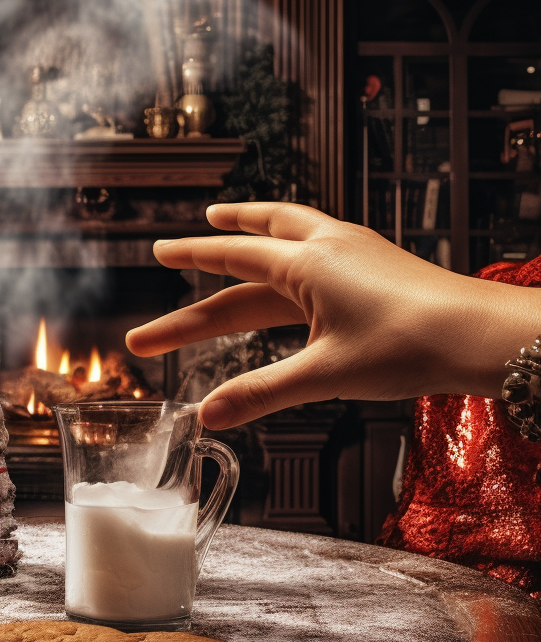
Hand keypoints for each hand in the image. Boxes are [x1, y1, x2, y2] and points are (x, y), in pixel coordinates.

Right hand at [125, 203, 540, 428]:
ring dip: (254, 231)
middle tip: (179, 248)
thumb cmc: (412, 345)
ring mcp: (354, 252)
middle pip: (256, 236)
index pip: (232, 256)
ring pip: (290, 232)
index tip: (159, 252)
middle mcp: (327, 247)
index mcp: (307, 264)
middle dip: (213, 243)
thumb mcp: (325, 374)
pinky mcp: (374, 265)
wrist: (483, 336)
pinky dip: (289, 248)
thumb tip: (208, 415)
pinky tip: (295, 262)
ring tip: (231, 227)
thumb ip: (260, 393)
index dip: (191, 257)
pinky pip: (318, 246)